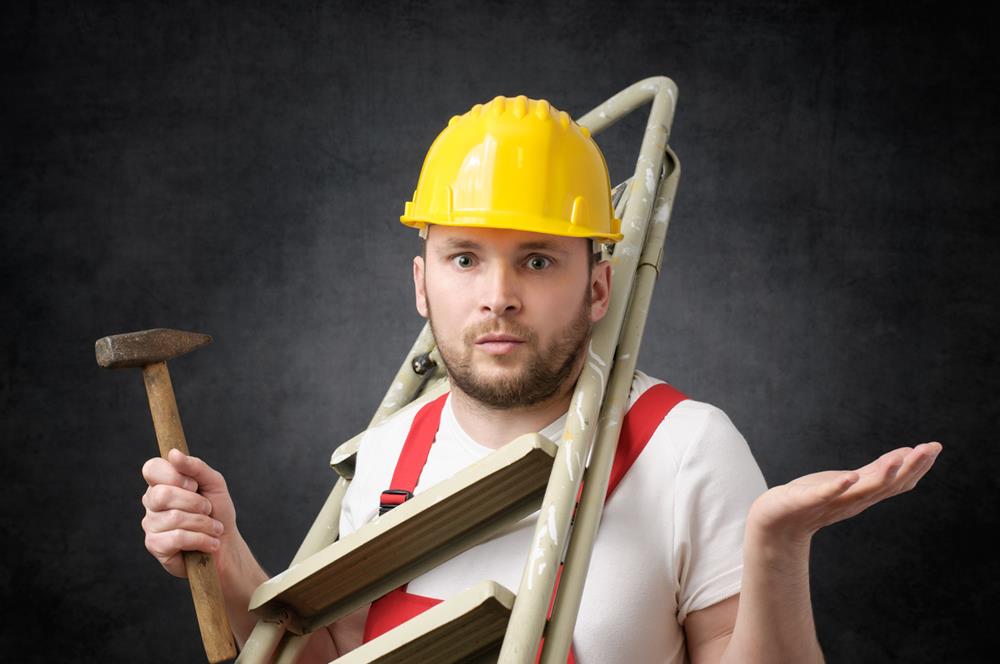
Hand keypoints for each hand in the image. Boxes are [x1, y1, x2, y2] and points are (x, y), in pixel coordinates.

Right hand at [141, 448, 238, 577]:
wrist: (227, 545)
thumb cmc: (218, 512)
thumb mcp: (214, 483)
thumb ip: (195, 467)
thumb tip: (173, 453)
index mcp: (162, 483)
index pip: (152, 468)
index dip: (174, 475)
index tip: (194, 485)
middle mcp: (151, 502)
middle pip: (162, 494)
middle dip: (195, 502)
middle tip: (208, 509)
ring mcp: (150, 524)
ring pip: (174, 518)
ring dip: (204, 524)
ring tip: (213, 529)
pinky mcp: (155, 546)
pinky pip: (177, 538)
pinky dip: (201, 539)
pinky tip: (210, 543)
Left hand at [747, 441, 942, 543]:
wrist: (776, 522)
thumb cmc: (812, 499)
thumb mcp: (849, 481)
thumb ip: (875, 471)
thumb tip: (906, 454)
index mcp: (862, 495)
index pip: (896, 481)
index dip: (917, 466)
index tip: (934, 448)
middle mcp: (853, 500)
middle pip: (888, 485)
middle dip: (910, 467)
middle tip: (930, 449)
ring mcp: (832, 502)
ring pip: (864, 490)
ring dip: (883, 474)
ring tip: (898, 458)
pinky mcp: (808, 501)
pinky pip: (826, 495)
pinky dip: (839, 487)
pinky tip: (849, 477)